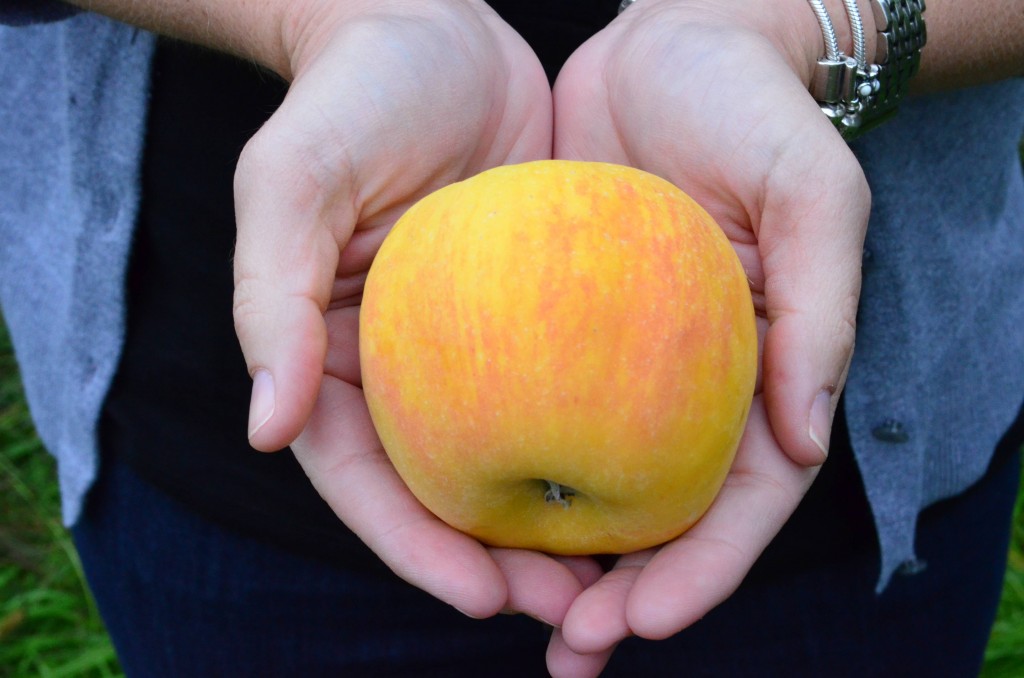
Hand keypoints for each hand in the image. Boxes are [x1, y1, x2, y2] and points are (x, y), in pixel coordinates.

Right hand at [231, 0, 601, 624]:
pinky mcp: (534, 317)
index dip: (414, 549)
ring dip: (558, 527)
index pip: (362, 479)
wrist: (432, 27)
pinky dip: (599, 447)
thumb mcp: (293, 182)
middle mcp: (399, 368)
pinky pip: (567, 395)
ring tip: (620, 577)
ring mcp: (467, 348)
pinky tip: (648, 481)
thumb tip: (265, 429)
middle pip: (443, 490)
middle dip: (498, 562)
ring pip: (511, 460)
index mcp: (328, 358)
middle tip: (570, 610)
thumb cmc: (352, 99)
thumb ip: (270, 300)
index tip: (482, 597)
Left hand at [547, 1, 867, 673]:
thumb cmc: (751, 115)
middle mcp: (685, 384)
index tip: (640, 620)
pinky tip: (460, 511)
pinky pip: (522, 408)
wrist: (667, 46)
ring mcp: (616, 363)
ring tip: (501, 608)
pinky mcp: (552, 328)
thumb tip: (807, 443)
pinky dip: (499, 468)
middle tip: (568, 647)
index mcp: (758, 374)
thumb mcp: (813, 194)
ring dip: (551, 557)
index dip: (701, 571)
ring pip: (586, 483)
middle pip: (658, 514)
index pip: (741, 499)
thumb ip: (822, 312)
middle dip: (619, 592)